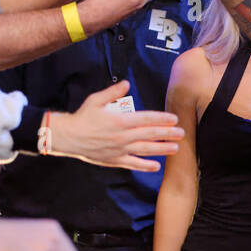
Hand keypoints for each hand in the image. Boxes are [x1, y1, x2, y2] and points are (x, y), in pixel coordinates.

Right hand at [48, 81, 183, 170]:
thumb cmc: (82, 117)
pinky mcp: (115, 159)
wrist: (68, 137)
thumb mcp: (96, 100)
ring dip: (162, 149)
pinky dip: (145, 166)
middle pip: (150, 134)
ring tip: (175, 148)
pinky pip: (133, 164)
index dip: (162, 119)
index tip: (173, 118)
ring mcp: (120, 149)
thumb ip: (113, 92)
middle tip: (182, 133)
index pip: (146, 119)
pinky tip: (156, 166)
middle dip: (168, 133)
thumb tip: (127, 84)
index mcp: (120, 120)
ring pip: (145, 150)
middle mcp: (122, 136)